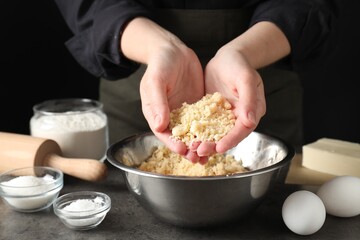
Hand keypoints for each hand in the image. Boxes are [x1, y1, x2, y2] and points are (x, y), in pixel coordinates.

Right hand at [138, 31, 204, 158]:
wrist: (174, 50)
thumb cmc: (160, 64)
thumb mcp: (156, 81)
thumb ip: (157, 102)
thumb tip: (159, 126)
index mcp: (156, 112)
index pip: (163, 133)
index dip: (172, 143)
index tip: (183, 150)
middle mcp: (170, 115)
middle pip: (178, 137)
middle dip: (188, 148)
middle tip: (199, 158)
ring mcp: (184, 112)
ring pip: (192, 131)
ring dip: (199, 142)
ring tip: (210, 154)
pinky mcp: (197, 106)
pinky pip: (204, 120)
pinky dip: (209, 130)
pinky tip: (219, 137)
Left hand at [200, 47, 265, 154]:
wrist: (228, 57)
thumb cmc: (239, 64)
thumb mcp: (245, 78)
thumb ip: (249, 99)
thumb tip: (251, 121)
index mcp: (252, 111)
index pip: (243, 129)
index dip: (232, 140)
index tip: (219, 148)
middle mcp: (240, 117)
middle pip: (228, 135)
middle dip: (215, 145)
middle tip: (199, 151)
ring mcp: (226, 116)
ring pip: (216, 133)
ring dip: (205, 141)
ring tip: (191, 149)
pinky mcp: (213, 112)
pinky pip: (206, 125)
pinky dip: (198, 132)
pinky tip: (187, 137)